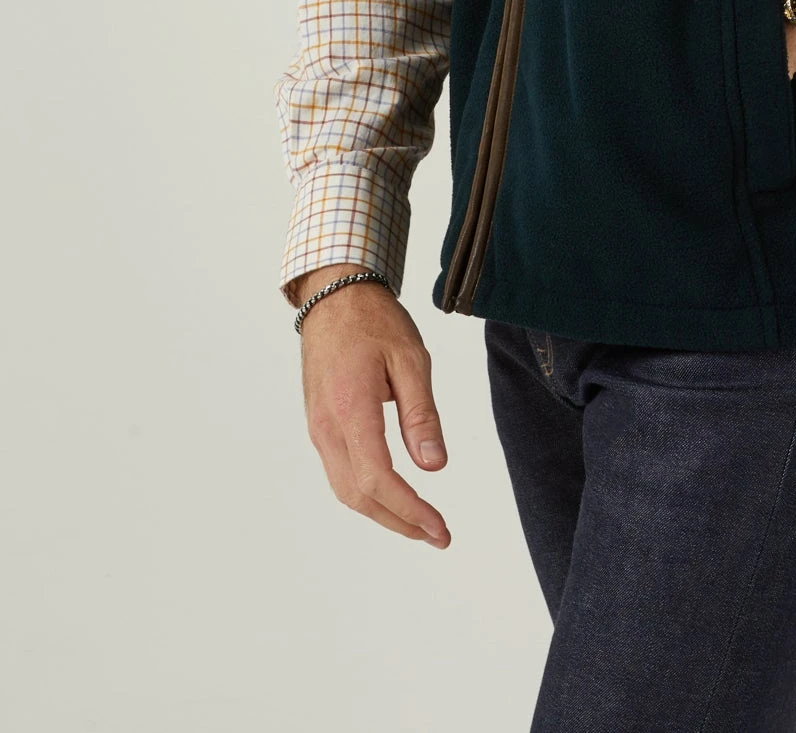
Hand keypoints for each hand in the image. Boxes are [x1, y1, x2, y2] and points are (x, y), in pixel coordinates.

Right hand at [294, 266, 450, 547]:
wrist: (334, 297)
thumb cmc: (374, 321)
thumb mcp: (411, 359)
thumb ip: (421, 415)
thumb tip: (434, 466)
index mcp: (351, 409)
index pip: (378, 479)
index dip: (410, 510)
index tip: (440, 528)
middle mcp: (327, 427)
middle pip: (359, 496)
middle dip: (399, 523)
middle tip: (438, 536)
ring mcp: (318, 429)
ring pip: (346, 490)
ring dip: (383, 514)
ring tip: (420, 524)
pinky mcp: (319, 426)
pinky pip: (340, 473)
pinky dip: (367, 494)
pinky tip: (392, 497)